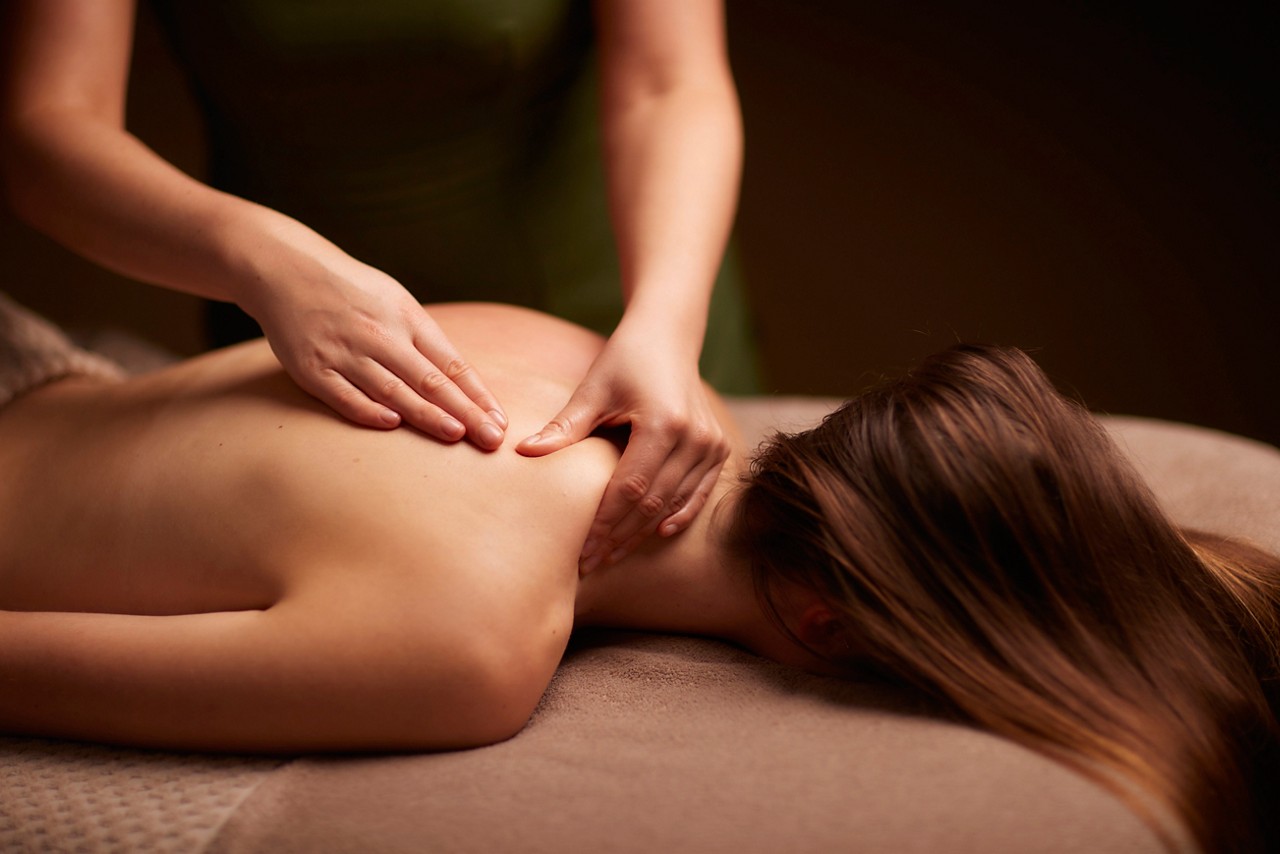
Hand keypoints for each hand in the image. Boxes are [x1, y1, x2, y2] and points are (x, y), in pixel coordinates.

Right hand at [248, 261, 507, 448]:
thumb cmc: (352, 291)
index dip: (477, 395)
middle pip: (429, 380)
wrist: (285, 270)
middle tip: (491, 438)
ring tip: (456, 435)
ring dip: (425, 414)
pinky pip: (344, 394)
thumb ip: (425, 340)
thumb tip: (461, 383)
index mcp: (406, 318)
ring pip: (392, 389)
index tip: (499, 420)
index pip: (451, 364)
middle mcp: (379, 335)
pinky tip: (392, 424)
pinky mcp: (311, 368)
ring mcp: (345, 352)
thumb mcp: (396, 302)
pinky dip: (367, 410)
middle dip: (464, 411)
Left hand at [516, 326, 729, 571]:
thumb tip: (523, 453)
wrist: (668, 337)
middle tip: (589, 562)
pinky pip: (699, 494)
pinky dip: (678, 516)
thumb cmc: (625, 360)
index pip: (631, 487)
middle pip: (653, 503)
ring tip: (611, 555)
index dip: (605, 522)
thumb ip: (565, 427)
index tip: (580, 549)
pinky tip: (655, 534)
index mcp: (663, 423)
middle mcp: (694, 437)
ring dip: (642, 533)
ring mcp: (711, 444)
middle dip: (619, 536)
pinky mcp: (718, 448)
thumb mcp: (593, 390)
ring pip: (675, 504)